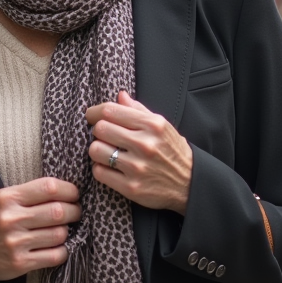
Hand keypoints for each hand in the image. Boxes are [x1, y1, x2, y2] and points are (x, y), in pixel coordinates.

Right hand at [0, 177, 79, 282]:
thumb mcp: (5, 199)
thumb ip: (31, 194)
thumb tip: (68, 192)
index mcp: (8, 198)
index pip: (49, 187)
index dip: (69, 190)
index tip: (74, 194)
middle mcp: (11, 219)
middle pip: (58, 211)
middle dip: (74, 211)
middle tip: (75, 212)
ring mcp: (16, 242)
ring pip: (59, 234)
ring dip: (67, 231)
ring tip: (63, 229)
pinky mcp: (20, 263)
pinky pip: (55, 256)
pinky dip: (63, 250)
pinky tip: (57, 247)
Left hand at [86, 90, 192, 215]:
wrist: (189, 184)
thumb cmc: (172, 151)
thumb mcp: (162, 126)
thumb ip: (139, 110)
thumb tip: (120, 95)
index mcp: (152, 125)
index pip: (110, 110)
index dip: (95, 112)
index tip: (92, 116)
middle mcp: (145, 144)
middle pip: (100, 128)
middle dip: (98, 131)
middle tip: (104, 136)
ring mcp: (137, 167)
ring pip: (96, 150)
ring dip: (97, 150)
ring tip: (107, 152)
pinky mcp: (131, 187)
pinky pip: (99, 172)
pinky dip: (101, 169)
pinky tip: (110, 168)